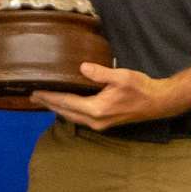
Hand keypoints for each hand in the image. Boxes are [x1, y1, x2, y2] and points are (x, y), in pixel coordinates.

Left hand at [31, 63, 174, 129]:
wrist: (157, 102)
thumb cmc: (141, 88)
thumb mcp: (121, 76)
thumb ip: (100, 73)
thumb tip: (82, 67)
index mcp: (97, 109)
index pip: (66, 102)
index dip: (49, 97)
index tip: (35, 91)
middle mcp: (95, 120)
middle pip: (65, 112)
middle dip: (49, 104)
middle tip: (33, 95)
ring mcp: (99, 124)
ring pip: (72, 117)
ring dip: (57, 108)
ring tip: (45, 100)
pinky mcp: (103, 122)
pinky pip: (79, 117)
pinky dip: (68, 110)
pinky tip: (65, 104)